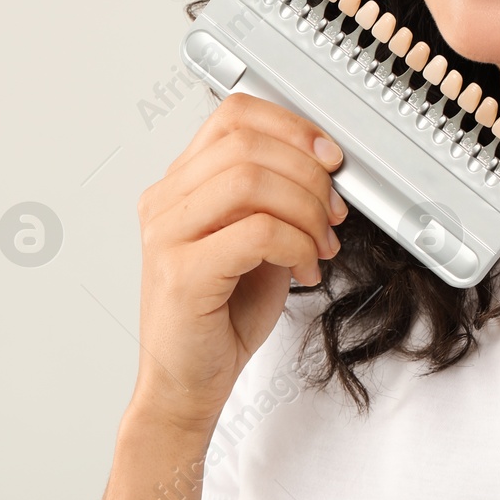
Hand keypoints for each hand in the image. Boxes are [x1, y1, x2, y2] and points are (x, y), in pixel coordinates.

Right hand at [130, 92, 347, 431]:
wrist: (186, 384)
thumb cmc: (219, 316)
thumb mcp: (255, 243)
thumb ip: (276, 201)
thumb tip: (325, 171)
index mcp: (180, 184)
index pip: (233, 115)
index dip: (291, 126)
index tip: (328, 156)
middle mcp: (166, 202)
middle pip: (246, 143)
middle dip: (308, 174)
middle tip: (334, 211)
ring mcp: (167, 235)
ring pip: (251, 180)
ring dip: (306, 209)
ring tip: (321, 243)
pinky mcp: (182, 273)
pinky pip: (257, 232)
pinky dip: (297, 244)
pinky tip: (304, 268)